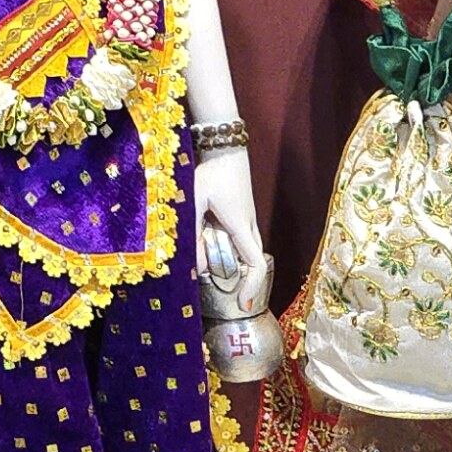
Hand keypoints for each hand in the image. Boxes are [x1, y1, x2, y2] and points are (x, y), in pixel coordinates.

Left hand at [194, 143, 264, 302]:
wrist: (225, 148)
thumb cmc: (210, 173)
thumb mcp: (195, 203)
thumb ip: (194, 236)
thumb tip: (199, 268)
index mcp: (241, 226)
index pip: (257, 264)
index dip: (253, 287)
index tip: (243, 303)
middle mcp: (250, 226)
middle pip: (254, 262)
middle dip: (242, 281)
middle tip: (223, 294)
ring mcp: (249, 219)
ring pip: (248, 251)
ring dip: (235, 265)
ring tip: (212, 271)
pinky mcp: (243, 214)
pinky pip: (242, 241)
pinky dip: (231, 252)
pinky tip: (212, 249)